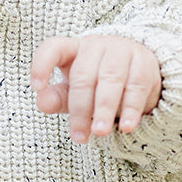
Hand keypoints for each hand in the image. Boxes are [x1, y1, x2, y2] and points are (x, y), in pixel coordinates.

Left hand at [31, 33, 161, 142]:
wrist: (139, 70)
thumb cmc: (97, 82)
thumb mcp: (74, 91)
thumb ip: (58, 98)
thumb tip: (41, 103)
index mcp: (73, 49)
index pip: (53, 48)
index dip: (42, 65)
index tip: (37, 87)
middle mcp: (96, 45)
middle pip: (84, 75)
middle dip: (81, 108)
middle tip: (79, 136)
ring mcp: (121, 51)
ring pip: (111, 79)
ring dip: (105, 109)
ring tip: (100, 133)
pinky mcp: (144, 63)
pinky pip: (136, 86)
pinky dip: (131, 108)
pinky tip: (127, 127)